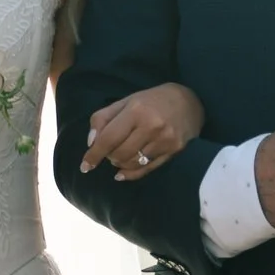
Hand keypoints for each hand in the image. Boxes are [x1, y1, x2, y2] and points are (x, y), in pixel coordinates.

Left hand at [81, 82, 205, 177]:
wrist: (189, 101)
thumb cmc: (152, 101)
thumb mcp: (126, 101)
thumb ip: (103, 118)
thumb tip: (91, 143)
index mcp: (136, 110)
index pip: (109, 138)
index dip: (94, 154)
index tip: (84, 166)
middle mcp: (152, 126)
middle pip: (119, 154)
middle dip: (109, 156)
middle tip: (109, 151)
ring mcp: (165, 140)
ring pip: (132, 163)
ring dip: (120, 163)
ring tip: (120, 154)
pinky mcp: (174, 151)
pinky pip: (147, 169)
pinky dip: (131, 173)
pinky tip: (122, 172)